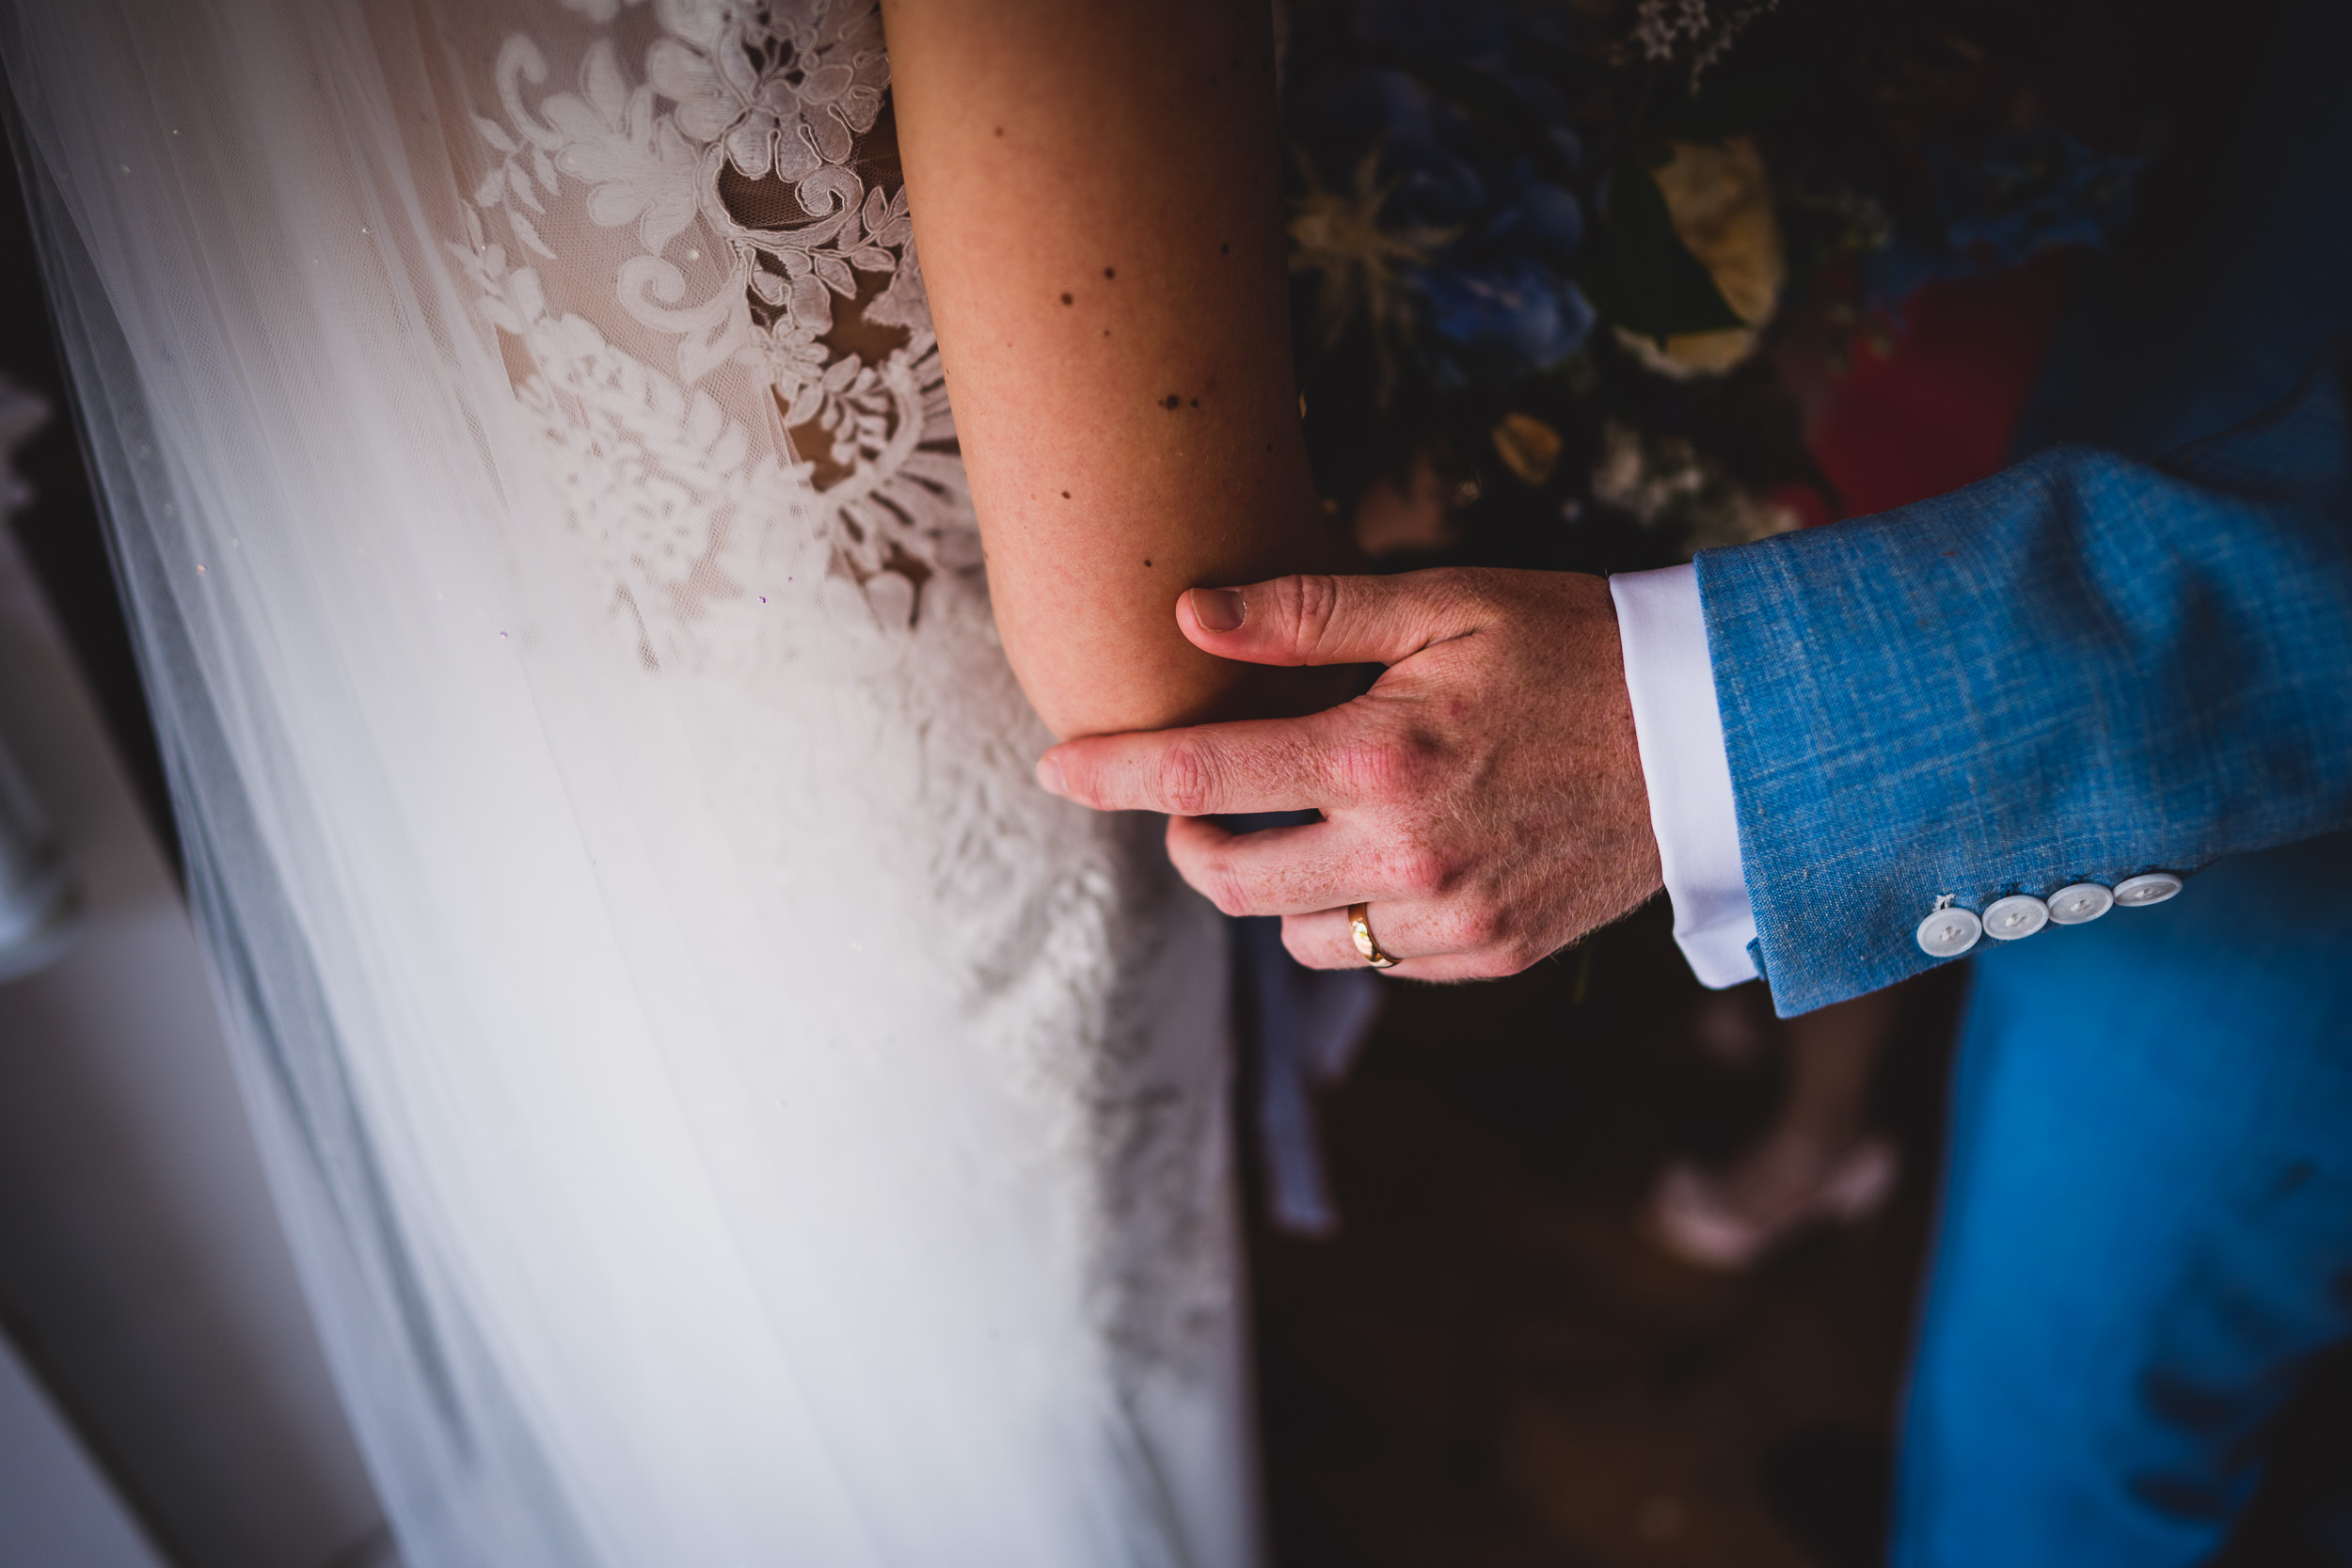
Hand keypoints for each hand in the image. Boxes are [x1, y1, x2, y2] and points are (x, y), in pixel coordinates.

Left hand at [1036, 569, 1665, 978]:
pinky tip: (1393, 853)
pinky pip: (1372, 957)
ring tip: (1316, 814)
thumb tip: (1189, 614)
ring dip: (1275, 879)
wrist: (1714, 738)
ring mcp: (1447, 920)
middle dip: (1186, 837)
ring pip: (1295, 931)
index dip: (1112, 772)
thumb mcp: (1444, 605)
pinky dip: (1354, 912)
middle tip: (1202, 793)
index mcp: (1378, 758)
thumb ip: (1308, 615)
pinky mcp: (1487, 956)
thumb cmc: (1573, 645)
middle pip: (1224, 878)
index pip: (1200, 775)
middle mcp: (1402, 857)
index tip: (1057, 767)